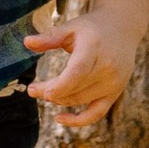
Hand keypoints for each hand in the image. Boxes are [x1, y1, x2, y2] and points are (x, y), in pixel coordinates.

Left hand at [25, 0, 148, 133]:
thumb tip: (26, 42)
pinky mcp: (115, 93)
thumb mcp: (71, 27)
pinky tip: (59, 119)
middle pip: (75, 88)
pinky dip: (79, 120)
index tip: (44, 92)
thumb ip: (50, 37)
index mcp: (95, 48)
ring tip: (44, 93)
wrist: (122, 28)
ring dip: (60, 100)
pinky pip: (96, 113)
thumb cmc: (92, 27)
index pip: (78, 72)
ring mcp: (114, 82)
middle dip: (51, 92)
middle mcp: (107, 68)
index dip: (61, 85)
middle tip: (31, 89)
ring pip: (81, 99)